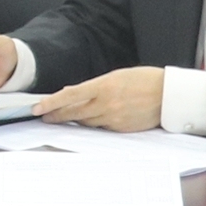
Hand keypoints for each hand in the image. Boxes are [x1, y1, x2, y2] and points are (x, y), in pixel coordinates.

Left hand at [34, 66, 166, 131]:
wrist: (168, 95)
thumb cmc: (144, 80)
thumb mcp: (116, 76)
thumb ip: (93, 86)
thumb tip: (72, 92)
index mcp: (103, 86)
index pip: (70, 96)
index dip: (51, 103)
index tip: (37, 109)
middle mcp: (106, 104)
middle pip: (74, 113)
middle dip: (57, 115)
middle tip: (45, 117)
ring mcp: (113, 118)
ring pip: (86, 122)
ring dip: (74, 120)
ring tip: (64, 118)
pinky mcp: (120, 129)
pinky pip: (100, 128)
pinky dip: (93, 124)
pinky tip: (90, 120)